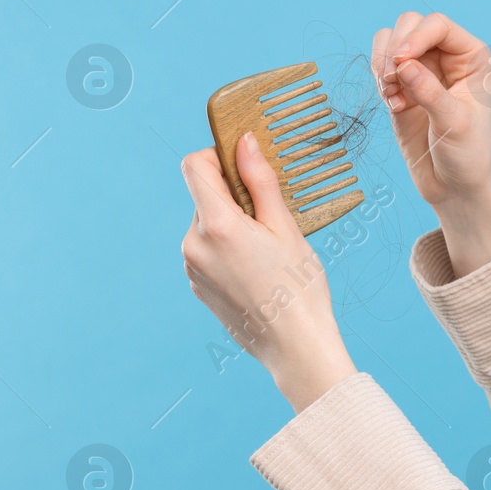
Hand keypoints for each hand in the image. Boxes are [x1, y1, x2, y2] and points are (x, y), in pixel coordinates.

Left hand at [179, 134, 356, 412]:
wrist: (294, 347)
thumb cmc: (299, 287)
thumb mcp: (286, 228)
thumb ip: (260, 182)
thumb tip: (244, 142)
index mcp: (217, 224)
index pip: (194, 165)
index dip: (218, 157)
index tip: (245, 166)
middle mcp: (193, 243)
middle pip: (204, 197)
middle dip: (234, 198)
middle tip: (273, 220)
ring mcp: (191, 267)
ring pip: (207, 226)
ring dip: (232, 226)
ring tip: (268, 253)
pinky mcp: (196, 286)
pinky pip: (207, 252)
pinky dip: (227, 250)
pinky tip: (257, 272)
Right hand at [372, 10, 490, 276]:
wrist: (456, 187)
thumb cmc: (469, 156)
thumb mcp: (455, 124)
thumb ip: (430, 93)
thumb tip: (404, 65)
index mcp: (472, 57)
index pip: (437, 25)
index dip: (415, 36)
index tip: (401, 62)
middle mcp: (448, 57)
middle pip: (410, 24)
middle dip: (395, 49)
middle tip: (393, 82)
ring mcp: (423, 70)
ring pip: (390, 41)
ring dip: (383, 63)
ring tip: (393, 95)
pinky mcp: (402, 87)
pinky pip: (380, 65)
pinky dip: (378, 78)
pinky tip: (393, 103)